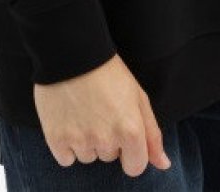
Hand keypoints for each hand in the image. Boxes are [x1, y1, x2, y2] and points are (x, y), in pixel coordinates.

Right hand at [33, 53, 171, 177]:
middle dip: (107, 139)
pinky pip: (66, 158)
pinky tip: (68, 120)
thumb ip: (152, 134)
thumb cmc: (108, 71)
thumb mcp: (138, 96)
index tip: (122, 134)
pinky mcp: (56, 139)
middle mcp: (106, 140)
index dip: (131, 152)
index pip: (135, 167)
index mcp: (131, 130)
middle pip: (109, 157)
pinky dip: (66, 144)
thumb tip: (163, 164)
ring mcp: (80, 141)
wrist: (72, 52)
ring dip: (86, 141)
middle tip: (100, 110)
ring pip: (87, 157)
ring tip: (83, 111)